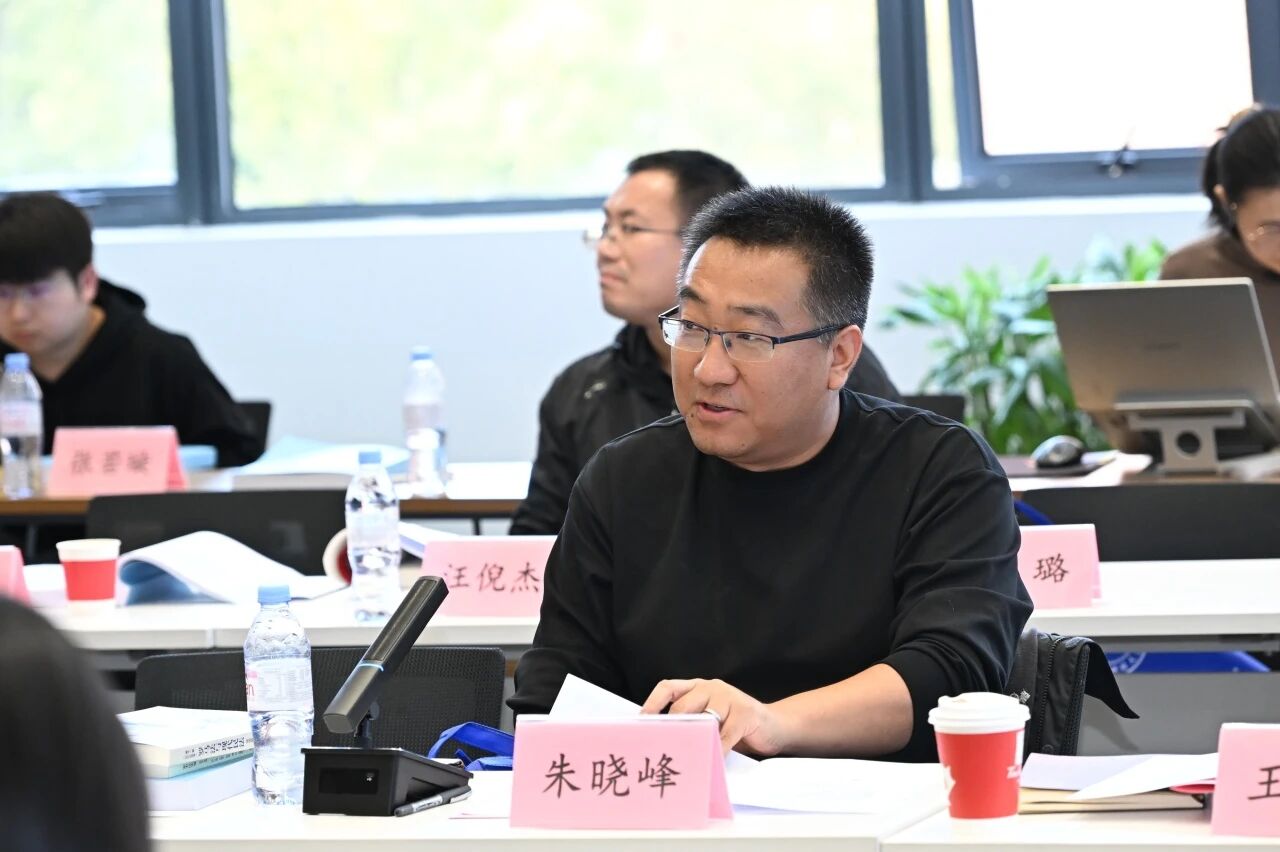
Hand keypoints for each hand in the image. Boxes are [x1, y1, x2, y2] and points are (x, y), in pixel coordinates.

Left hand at [640, 678, 786, 756]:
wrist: (775, 725)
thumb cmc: (735, 724)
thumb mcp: (710, 717)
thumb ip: (691, 721)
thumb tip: (662, 740)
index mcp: (698, 687)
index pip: (668, 687)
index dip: (652, 704)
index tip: (640, 723)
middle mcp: (712, 688)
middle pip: (683, 706)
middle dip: (671, 728)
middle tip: (661, 748)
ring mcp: (730, 698)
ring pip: (703, 719)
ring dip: (693, 740)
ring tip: (682, 757)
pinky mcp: (746, 713)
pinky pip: (725, 736)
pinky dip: (716, 751)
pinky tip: (711, 762)